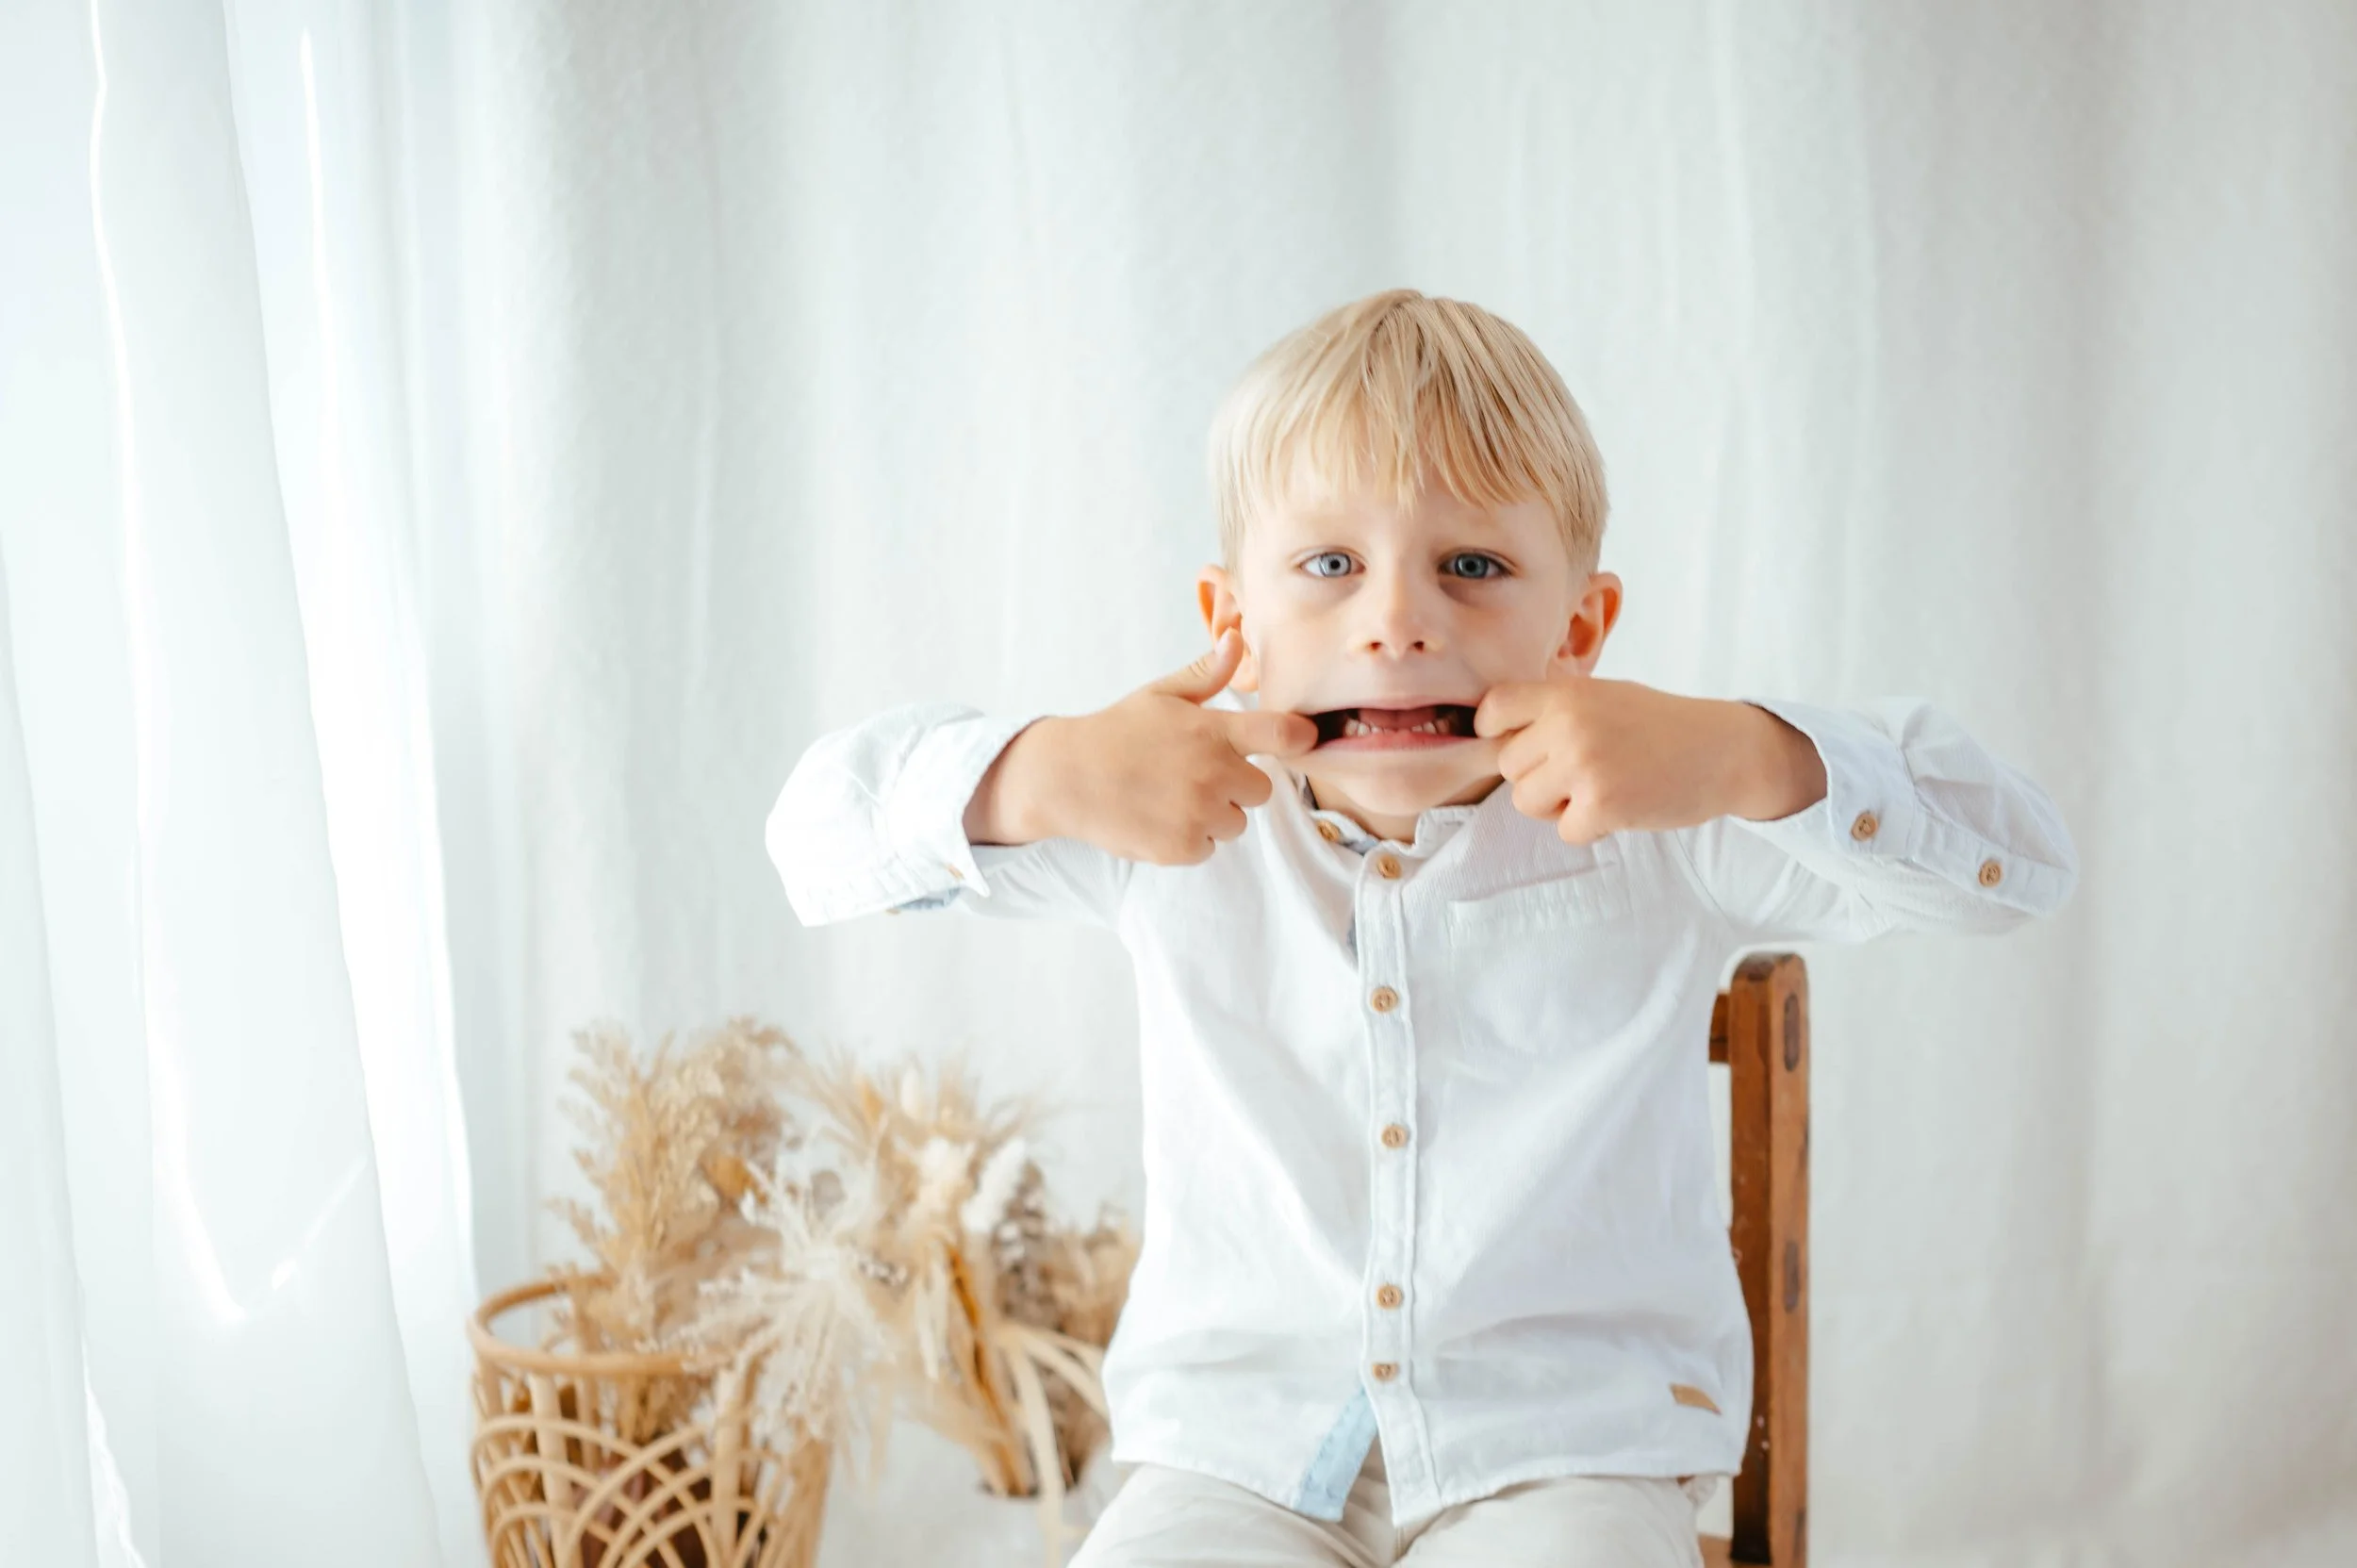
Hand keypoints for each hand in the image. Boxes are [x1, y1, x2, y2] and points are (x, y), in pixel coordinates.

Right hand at [964, 629, 1318, 862]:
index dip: (1300, 738)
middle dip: (1235, 785)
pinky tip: (1160, 818)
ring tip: (1171, 797)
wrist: (1066, 777)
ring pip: (1235, 822)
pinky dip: (1190, 840)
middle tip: (1194, 775)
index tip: (1299, 740)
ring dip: (1213, 815)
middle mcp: (1213, 773)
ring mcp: (1198, 814)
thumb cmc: (1117, 731)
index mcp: (1214, 731)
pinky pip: (1209, 848)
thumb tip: (1236, 637)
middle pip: (1261, 790)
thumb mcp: (1161, 694)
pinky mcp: (1182, 848)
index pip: (1284, 735)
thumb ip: (1207, 673)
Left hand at [1473, 677, 1826, 844]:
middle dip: (1538, 777)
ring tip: (1600, 788)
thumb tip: (1495, 732)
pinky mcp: (1602, 805)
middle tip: (1582, 772)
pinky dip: (1589, 829)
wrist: (1724, 749)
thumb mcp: (1605, 696)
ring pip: (1526, 802)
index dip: (1496, 732)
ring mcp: (1584, 765)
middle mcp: (1569, 725)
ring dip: (1558, 806)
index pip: (1493, 709)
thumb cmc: (1660, 725)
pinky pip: (1564, 832)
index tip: (1519, 742)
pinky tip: (1620, 808)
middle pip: (1508, 766)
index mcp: (1566, 693)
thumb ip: (1555, 709)